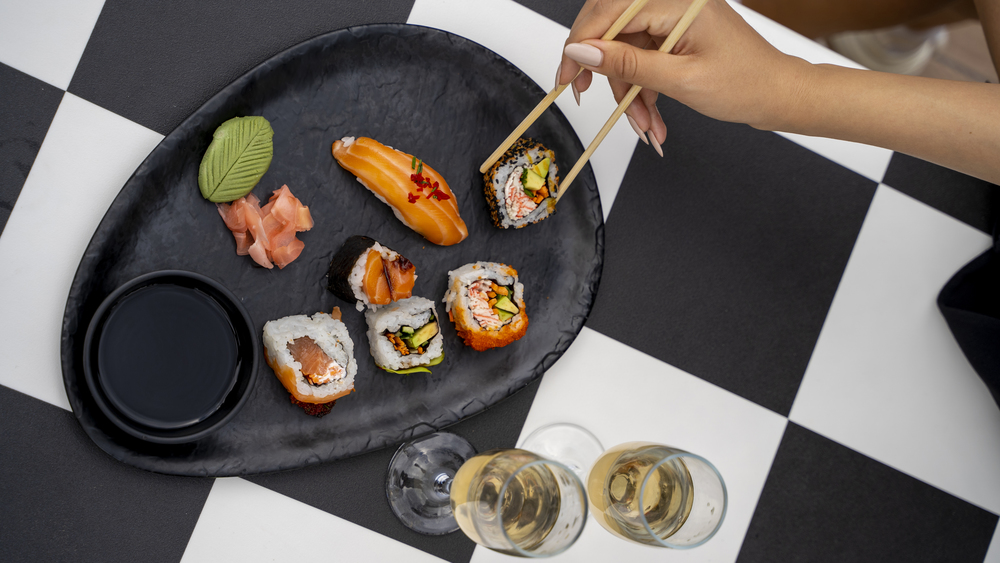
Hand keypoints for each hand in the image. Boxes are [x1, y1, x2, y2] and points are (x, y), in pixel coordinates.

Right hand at [557, 0, 808, 144]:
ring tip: (643, 125)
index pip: (610, 11)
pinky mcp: (676, 37)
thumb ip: (628, 64)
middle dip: (601, 68)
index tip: (567, 73)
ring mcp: (675, 20)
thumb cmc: (746, 84)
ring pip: (627, 51)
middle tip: (583, 93)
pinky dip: (643, 90)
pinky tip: (651, 117)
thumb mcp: (680, 79)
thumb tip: (583, 51)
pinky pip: (643, 60)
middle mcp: (674, 3)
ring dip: (628, 91)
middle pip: (613, 28)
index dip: (581, 42)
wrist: (779, 95)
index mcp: (678, 1)